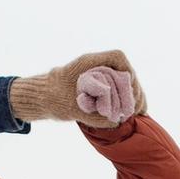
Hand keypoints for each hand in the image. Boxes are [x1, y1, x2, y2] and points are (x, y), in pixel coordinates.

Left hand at [10, 50, 145, 128]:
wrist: (41, 97)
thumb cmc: (52, 99)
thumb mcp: (71, 108)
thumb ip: (92, 115)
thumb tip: (117, 121)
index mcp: (88, 63)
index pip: (117, 57)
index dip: (128, 73)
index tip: (130, 91)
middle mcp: (96, 66)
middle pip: (125, 71)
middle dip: (134, 90)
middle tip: (136, 108)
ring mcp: (99, 75)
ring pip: (126, 81)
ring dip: (134, 96)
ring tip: (138, 112)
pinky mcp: (101, 87)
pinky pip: (121, 89)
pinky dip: (130, 100)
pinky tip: (137, 112)